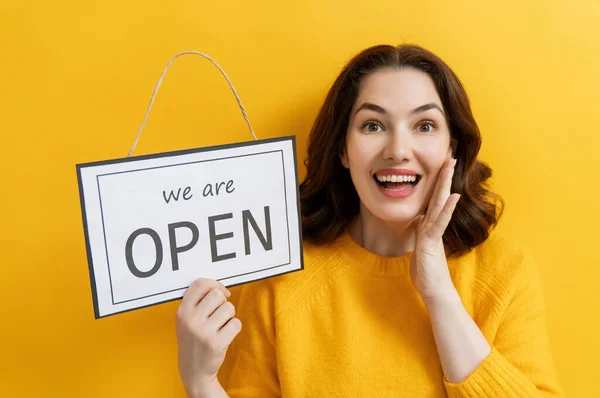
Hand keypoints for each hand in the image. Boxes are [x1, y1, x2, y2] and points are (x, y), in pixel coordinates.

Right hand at [176, 278, 241, 396]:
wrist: (194, 371)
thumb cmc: (193, 340)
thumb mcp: (185, 320)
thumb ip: (197, 301)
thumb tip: (221, 288)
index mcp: (182, 311)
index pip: (200, 284)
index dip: (214, 284)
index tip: (220, 293)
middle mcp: (191, 320)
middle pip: (217, 294)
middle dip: (223, 302)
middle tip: (218, 315)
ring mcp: (204, 332)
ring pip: (229, 308)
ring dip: (229, 316)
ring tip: (219, 327)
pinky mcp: (217, 343)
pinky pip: (236, 323)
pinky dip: (234, 328)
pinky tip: (224, 336)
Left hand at [410, 158, 459, 303]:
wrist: (433, 289)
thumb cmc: (426, 269)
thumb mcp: (420, 244)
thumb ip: (421, 230)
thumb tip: (420, 218)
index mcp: (430, 224)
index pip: (434, 198)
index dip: (437, 181)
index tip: (440, 164)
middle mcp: (434, 225)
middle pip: (440, 195)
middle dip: (444, 176)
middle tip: (450, 156)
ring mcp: (434, 232)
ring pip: (441, 203)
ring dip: (445, 184)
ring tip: (450, 166)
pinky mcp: (432, 241)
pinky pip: (439, 222)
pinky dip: (447, 209)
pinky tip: (452, 196)